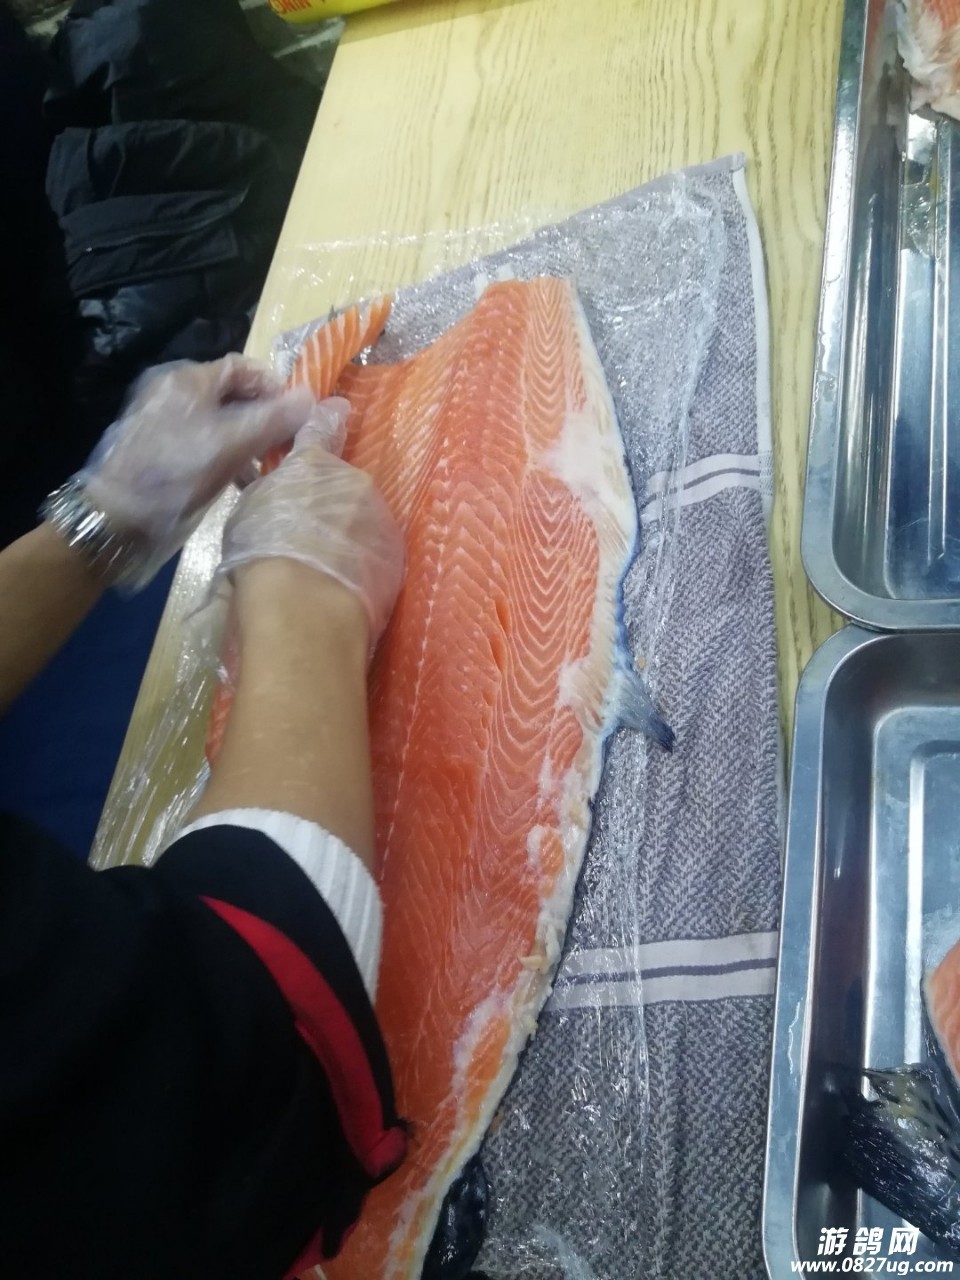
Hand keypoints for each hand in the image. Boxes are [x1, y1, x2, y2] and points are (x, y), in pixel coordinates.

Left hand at [81, 355, 316, 560]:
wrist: (118, 520)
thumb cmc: (174, 475)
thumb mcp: (230, 445)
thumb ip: (273, 420)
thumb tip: (313, 397)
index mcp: (187, 380)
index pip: (243, 367)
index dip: (275, 387)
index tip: (299, 416)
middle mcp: (176, 394)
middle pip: (234, 394)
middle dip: (266, 416)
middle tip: (291, 443)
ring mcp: (168, 423)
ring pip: (223, 422)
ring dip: (251, 439)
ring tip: (273, 465)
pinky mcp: (165, 452)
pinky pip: (208, 443)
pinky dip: (230, 456)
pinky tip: (245, 481)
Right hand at [217, 401, 404, 651]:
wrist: (305, 606)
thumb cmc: (263, 554)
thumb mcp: (247, 513)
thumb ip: (267, 493)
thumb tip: (275, 489)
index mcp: (311, 465)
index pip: (320, 430)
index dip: (326, 418)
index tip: (338, 408)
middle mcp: (353, 481)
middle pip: (342, 485)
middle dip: (329, 503)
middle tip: (308, 537)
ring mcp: (379, 517)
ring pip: (362, 519)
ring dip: (348, 535)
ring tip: (326, 570)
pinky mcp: (396, 553)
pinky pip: (376, 550)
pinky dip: (363, 562)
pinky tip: (345, 586)